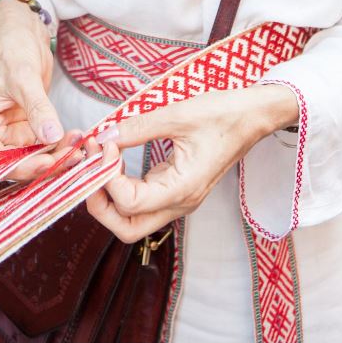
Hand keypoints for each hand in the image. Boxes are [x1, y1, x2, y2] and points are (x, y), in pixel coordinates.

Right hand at [0, 2, 81, 181]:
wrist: (22, 29)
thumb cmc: (11, 47)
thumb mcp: (23, 77)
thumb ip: (37, 108)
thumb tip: (52, 136)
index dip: (21, 167)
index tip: (49, 162)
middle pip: (17, 164)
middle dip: (45, 162)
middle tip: (73, 155)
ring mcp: (13, 132)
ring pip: (35, 156)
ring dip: (57, 154)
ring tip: (79, 144)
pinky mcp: (30, 126)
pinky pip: (46, 144)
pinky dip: (60, 144)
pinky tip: (76, 137)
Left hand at [85, 84, 297, 242]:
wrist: (252, 116)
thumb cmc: (222, 114)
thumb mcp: (176, 114)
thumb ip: (136, 128)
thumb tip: (103, 136)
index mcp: (183, 189)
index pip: (129, 204)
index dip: (107, 177)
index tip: (103, 145)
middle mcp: (180, 202)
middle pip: (127, 228)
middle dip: (100, 204)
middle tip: (89, 169)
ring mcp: (178, 198)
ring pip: (133, 219)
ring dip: (109, 197)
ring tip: (98, 162)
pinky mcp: (176, 188)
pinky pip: (142, 200)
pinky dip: (121, 186)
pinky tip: (113, 160)